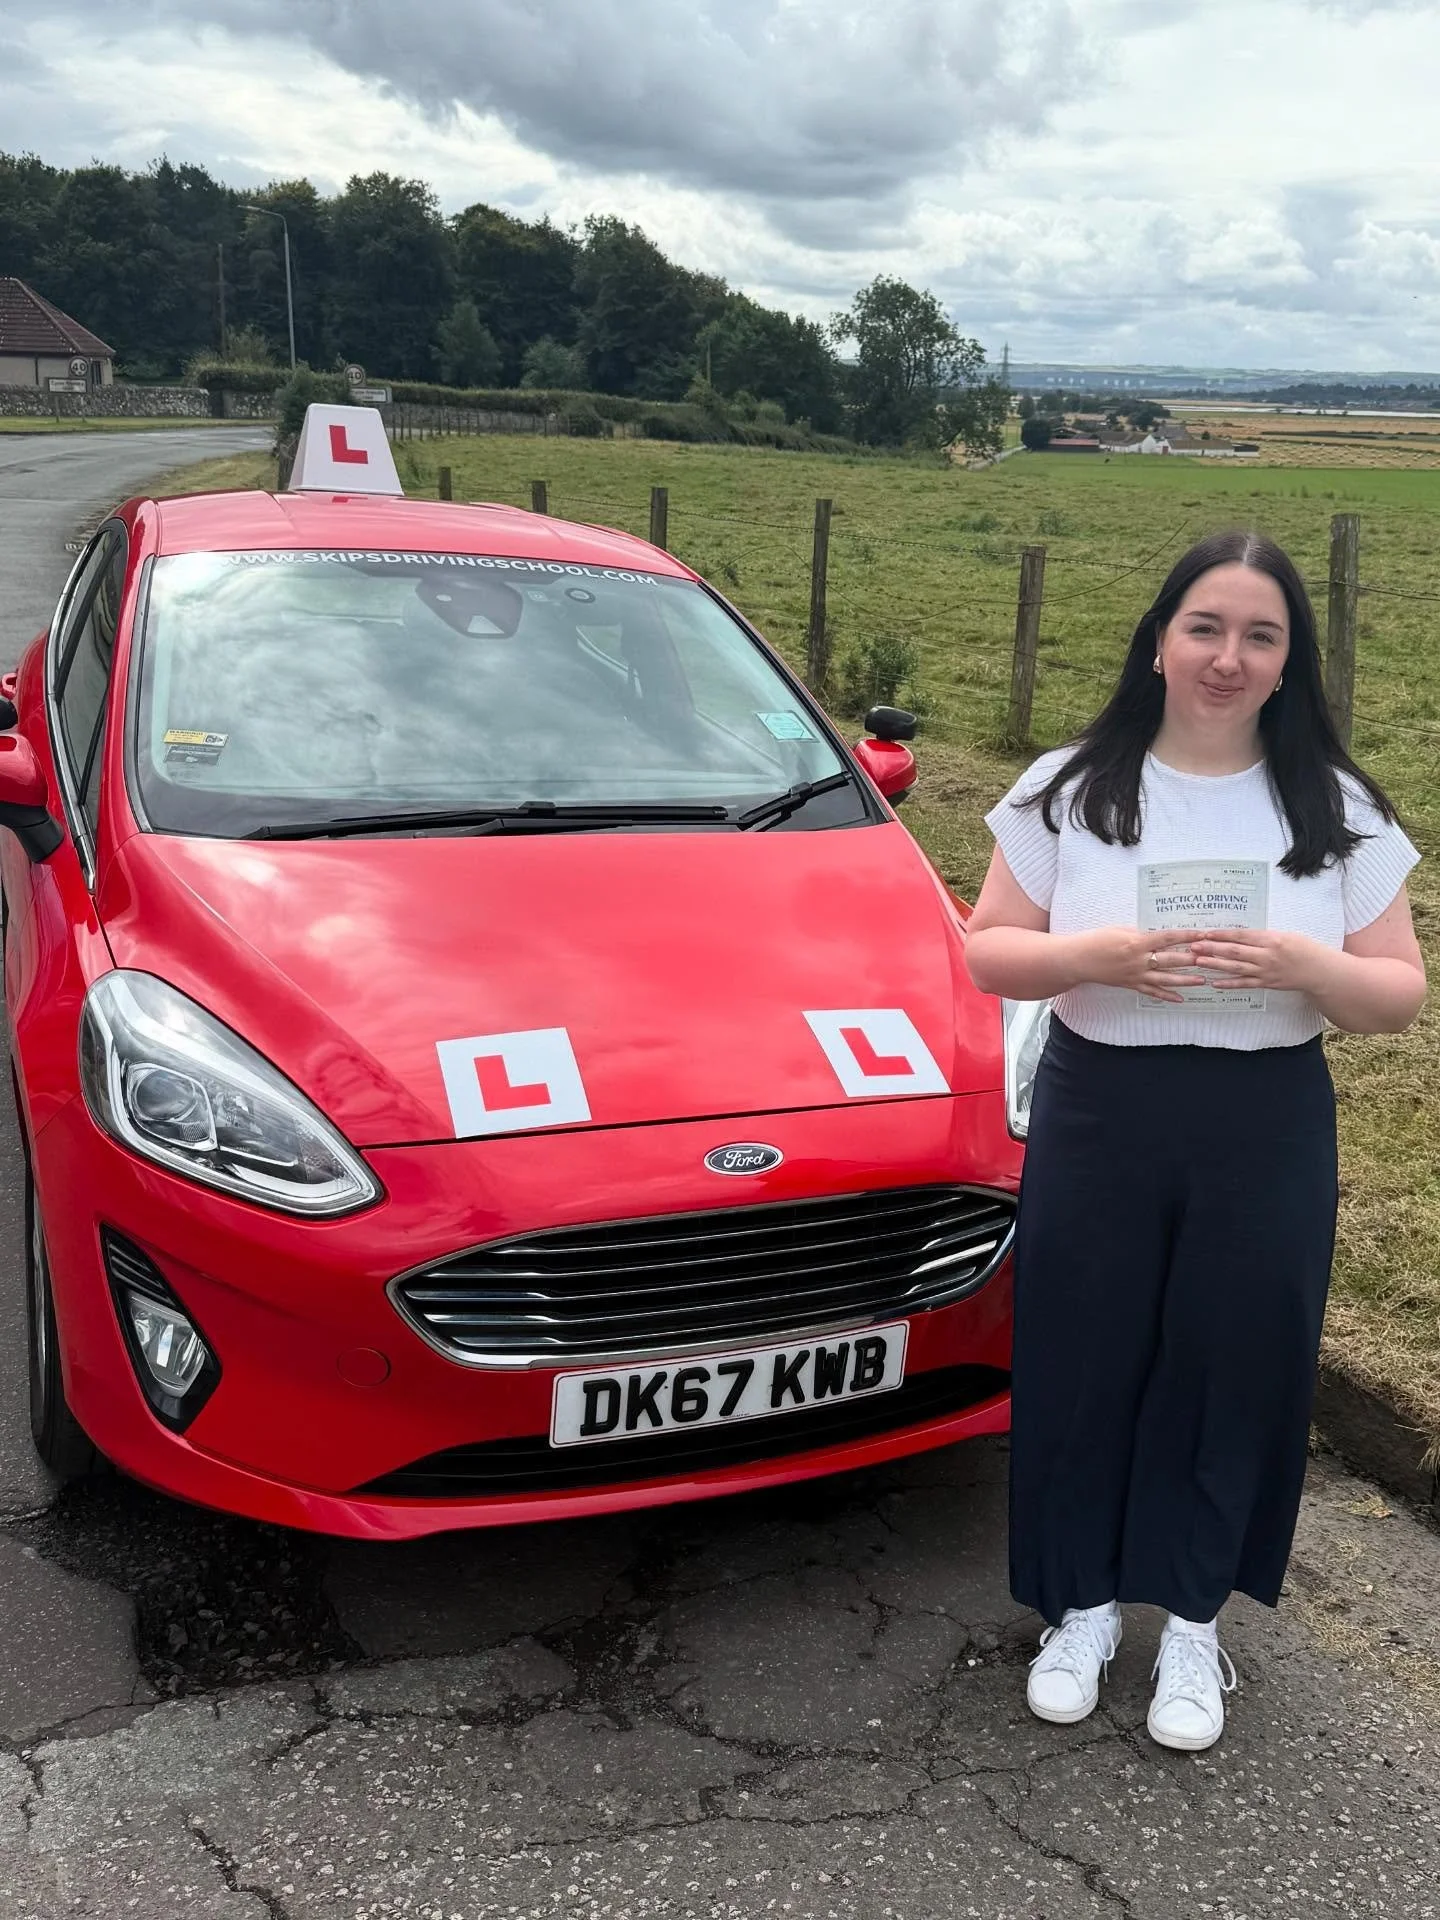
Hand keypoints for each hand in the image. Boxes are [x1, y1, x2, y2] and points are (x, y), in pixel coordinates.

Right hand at [1074, 927, 1210, 1003]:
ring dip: (1186, 980)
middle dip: (1192, 959)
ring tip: (1203, 980)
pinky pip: (1152, 992)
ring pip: (1166, 979)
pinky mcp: (1131, 985)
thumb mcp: (1120, 930)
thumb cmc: (1097, 940)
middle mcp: (1139, 960)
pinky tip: (1181, 999)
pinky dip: (1166, 997)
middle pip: (1171, 960)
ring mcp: (1136, 975)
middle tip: (1211, 959)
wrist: (1078, 959)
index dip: (1187, 936)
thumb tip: (1159, 936)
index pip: (1168, 938)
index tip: (1203, 934)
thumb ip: (1140, 934)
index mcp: (1137, 942)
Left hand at [1187, 929, 1322, 993]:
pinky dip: (1229, 983)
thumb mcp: (1285, 934)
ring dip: (1216, 965)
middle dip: (1212, 949)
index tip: (1206, 933)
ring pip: (1236, 968)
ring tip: (1198, 962)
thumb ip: (1262, 936)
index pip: (1241, 936)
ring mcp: (1265, 971)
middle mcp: (1267, 955)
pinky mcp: (1266, 983)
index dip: (1222, 934)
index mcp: (1271, 939)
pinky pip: (1244, 984)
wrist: (1319, 970)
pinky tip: (1214, 983)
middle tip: (1194, 946)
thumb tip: (1238, 935)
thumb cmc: (1303, 948)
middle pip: (1234, 951)